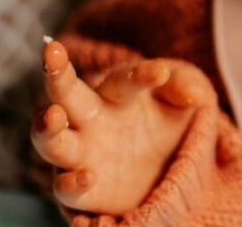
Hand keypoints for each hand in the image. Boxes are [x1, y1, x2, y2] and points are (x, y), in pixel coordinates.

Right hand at [32, 40, 215, 215]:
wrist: (162, 172)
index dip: (140, 75)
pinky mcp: (82, 191)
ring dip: (47, 129)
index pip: (123, 80)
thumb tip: (194, 95)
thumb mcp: (182, 101)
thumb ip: (186, 87)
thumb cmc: (166, 124)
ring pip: (51, 141)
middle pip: (65, 95)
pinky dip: (72, 183)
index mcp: (116, 94)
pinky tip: (87, 177)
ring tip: (54, 116)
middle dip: (57, 74)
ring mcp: (81, 154)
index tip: (160, 74)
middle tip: (52, 50)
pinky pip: (65, 188)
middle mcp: (91, 120)